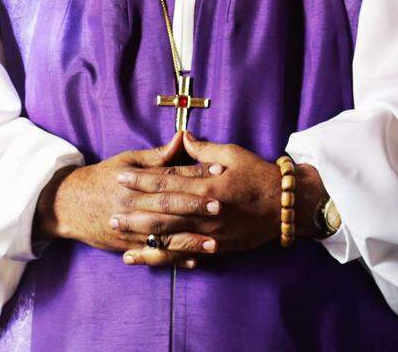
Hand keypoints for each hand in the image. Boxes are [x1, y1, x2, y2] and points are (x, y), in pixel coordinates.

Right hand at [33, 132, 220, 263]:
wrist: (68, 204)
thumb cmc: (102, 178)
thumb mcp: (127, 161)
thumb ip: (158, 155)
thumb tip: (184, 137)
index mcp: (136, 181)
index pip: (170, 176)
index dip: (195, 173)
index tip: (219, 171)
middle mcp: (133, 204)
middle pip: (167, 205)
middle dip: (194, 206)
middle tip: (220, 206)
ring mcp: (129, 227)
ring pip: (162, 234)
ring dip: (188, 239)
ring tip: (213, 243)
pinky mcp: (126, 245)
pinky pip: (152, 253)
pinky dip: (172, 258)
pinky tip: (192, 261)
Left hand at [115, 132, 326, 266]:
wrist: (286, 207)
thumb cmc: (260, 176)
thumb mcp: (234, 154)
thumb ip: (204, 149)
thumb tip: (182, 138)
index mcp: (208, 186)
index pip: (167, 184)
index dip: (142, 181)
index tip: (121, 177)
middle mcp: (206, 213)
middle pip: (162, 214)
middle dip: (134, 213)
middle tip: (111, 212)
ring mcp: (210, 233)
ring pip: (168, 238)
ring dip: (141, 238)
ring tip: (119, 235)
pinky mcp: (215, 247)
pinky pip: (183, 254)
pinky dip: (160, 257)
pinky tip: (141, 259)